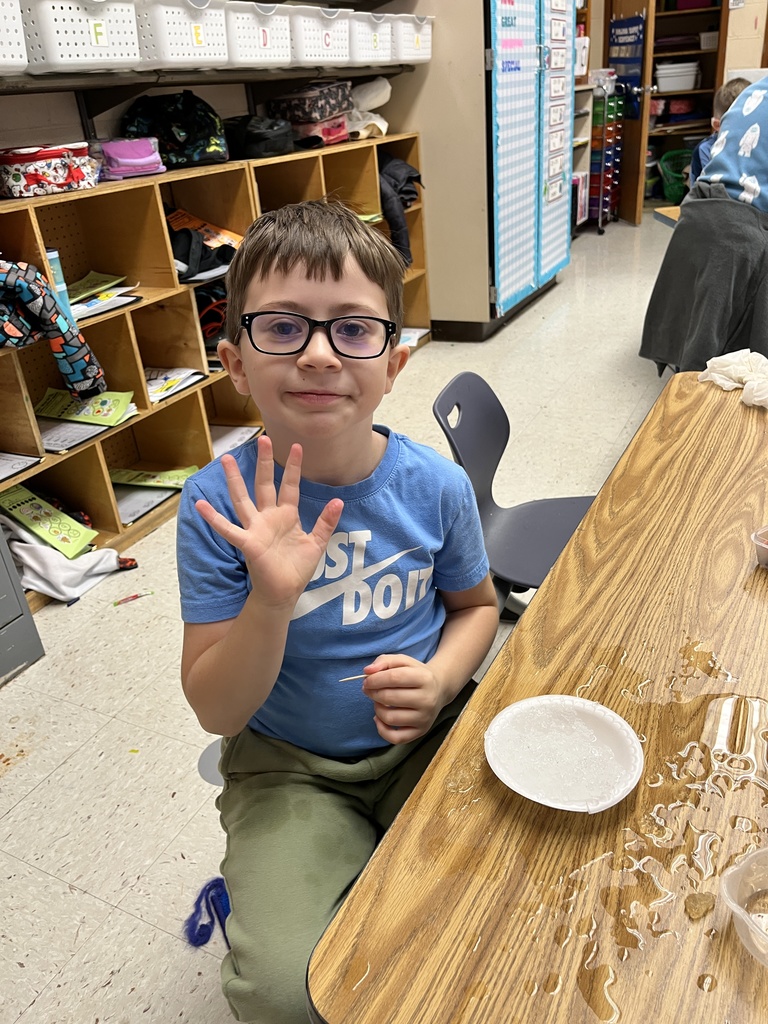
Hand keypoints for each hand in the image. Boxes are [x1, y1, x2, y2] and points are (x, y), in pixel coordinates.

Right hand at [194, 435, 342, 609]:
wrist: (284, 593)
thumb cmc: (296, 569)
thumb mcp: (316, 542)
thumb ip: (325, 521)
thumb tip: (339, 500)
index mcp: (286, 516)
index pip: (290, 487)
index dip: (294, 468)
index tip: (298, 447)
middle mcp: (268, 518)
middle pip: (264, 485)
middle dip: (264, 463)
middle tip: (263, 439)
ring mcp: (256, 529)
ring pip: (243, 499)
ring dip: (235, 480)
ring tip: (226, 459)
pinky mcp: (248, 543)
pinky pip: (228, 529)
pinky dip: (213, 518)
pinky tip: (200, 505)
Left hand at [361, 654, 447, 744]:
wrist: (439, 689)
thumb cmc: (416, 674)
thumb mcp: (403, 661)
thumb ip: (384, 661)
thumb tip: (367, 672)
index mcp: (424, 678)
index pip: (394, 678)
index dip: (375, 679)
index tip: (367, 681)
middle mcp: (427, 699)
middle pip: (389, 698)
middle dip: (373, 693)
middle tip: (369, 690)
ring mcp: (425, 718)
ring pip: (389, 718)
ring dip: (377, 709)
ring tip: (378, 701)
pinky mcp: (421, 731)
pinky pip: (395, 738)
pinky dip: (381, 729)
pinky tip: (379, 718)